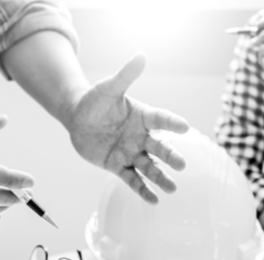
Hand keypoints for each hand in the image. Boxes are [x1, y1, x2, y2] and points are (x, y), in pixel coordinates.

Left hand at [65, 53, 188, 203]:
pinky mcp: (118, 166)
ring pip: (149, 167)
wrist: (77, 119)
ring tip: (172, 188)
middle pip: (159, 148)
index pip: (161, 119)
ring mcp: (131, 152)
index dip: (172, 123)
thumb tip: (141, 55)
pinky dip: (142, 190)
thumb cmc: (95, 101)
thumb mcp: (108, 88)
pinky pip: (132, 179)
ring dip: (160, 178)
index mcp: (143, 116)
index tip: (185, 127)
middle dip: (170, 156)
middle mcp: (141, 136)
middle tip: (182, 165)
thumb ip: (125, 75)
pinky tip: (153, 201)